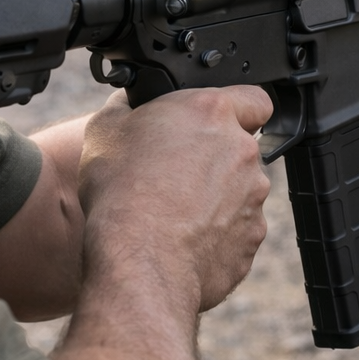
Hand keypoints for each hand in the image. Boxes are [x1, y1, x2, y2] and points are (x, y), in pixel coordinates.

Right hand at [78, 87, 273, 311]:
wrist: (140, 261)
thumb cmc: (122, 193)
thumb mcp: (105, 129)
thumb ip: (127, 106)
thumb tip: (130, 102)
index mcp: (212, 113)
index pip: (253, 98)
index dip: (237, 110)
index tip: (212, 124)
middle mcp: (242, 150)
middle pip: (240, 148)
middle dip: (216, 158)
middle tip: (176, 172)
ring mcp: (253, 196)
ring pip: (241, 191)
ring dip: (218, 197)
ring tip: (174, 212)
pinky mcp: (252, 236)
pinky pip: (238, 229)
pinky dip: (218, 233)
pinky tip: (184, 240)